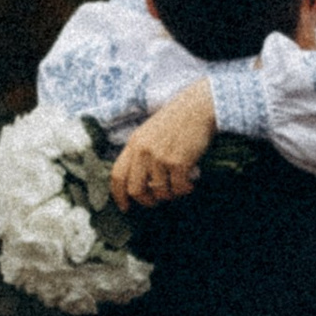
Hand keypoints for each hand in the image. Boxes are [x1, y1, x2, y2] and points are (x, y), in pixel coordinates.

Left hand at [112, 75, 217, 208]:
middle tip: (156, 201)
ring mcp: (160, 157)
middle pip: (135, 190)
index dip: (119, 196)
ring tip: (178, 187)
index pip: (117, 176)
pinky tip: (190, 184)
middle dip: (146, 201)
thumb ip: (140, 153)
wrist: (198, 107)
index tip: (125, 207)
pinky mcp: (178, 161)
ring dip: (170, 194)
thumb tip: (138, 182)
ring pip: (160, 192)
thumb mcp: (149, 133)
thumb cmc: (176, 120)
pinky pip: (178, 188)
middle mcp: (143, 151)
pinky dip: (185, 190)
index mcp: (134, 143)